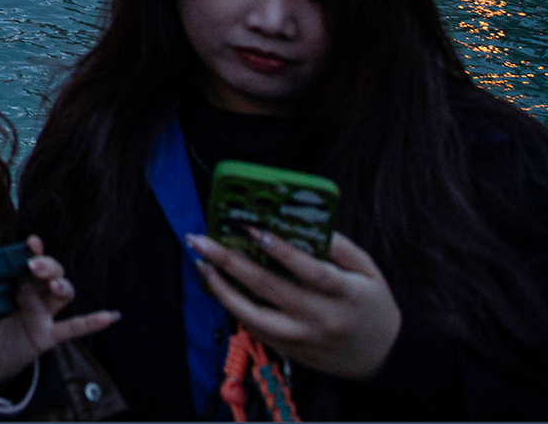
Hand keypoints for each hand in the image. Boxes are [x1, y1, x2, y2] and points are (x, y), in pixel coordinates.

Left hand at [0, 236, 121, 386]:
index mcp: (16, 279)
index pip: (28, 259)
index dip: (33, 249)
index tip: (31, 242)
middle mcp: (33, 292)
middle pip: (50, 272)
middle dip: (47, 266)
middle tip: (34, 266)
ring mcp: (44, 313)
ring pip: (62, 294)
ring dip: (62, 287)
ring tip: (55, 286)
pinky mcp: (48, 335)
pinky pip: (74, 328)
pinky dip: (93, 322)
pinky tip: (111, 316)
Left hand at [188, 230, 400, 379]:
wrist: (382, 359)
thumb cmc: (373, 307)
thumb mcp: (369, 272)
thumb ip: (340, 248)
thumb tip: (302, 224)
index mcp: (344, 294)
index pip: (309, 271)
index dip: (280, 250)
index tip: (251, 229)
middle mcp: (320, 318)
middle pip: (269, 288)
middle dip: (230, 262)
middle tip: (201, 241)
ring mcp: (301, 338)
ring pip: (252, 315)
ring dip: (222, 289)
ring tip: (202, 264)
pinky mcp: (289, 351)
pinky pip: (255, 329)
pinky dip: (234, 307)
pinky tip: (219, 286)